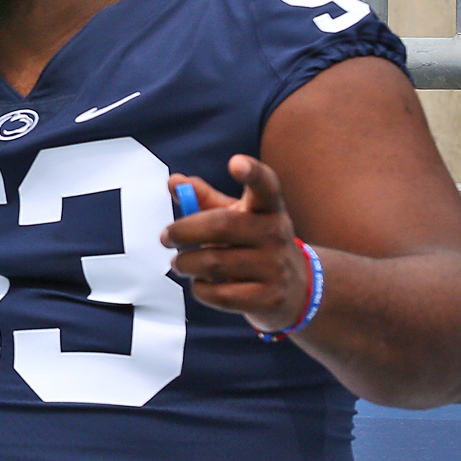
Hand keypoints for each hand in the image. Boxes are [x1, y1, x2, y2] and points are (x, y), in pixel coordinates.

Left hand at [162, 155, 311, 333]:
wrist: (294, 289)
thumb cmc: (253, 245)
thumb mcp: (237, 218)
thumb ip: (204, 199)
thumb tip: (173, 181)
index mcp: (268, 209)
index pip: (266, 185)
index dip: (252, 172)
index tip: (236, 162)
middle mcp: (276, 233)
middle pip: (221, 225)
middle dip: (183, 231)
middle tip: (166, 237)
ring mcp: (275, 267)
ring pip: (214, 262)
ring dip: (186, 264)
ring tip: (180, 264)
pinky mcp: (269, 298)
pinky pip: (220, 294)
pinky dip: (201, 290)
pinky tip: (201, 285)